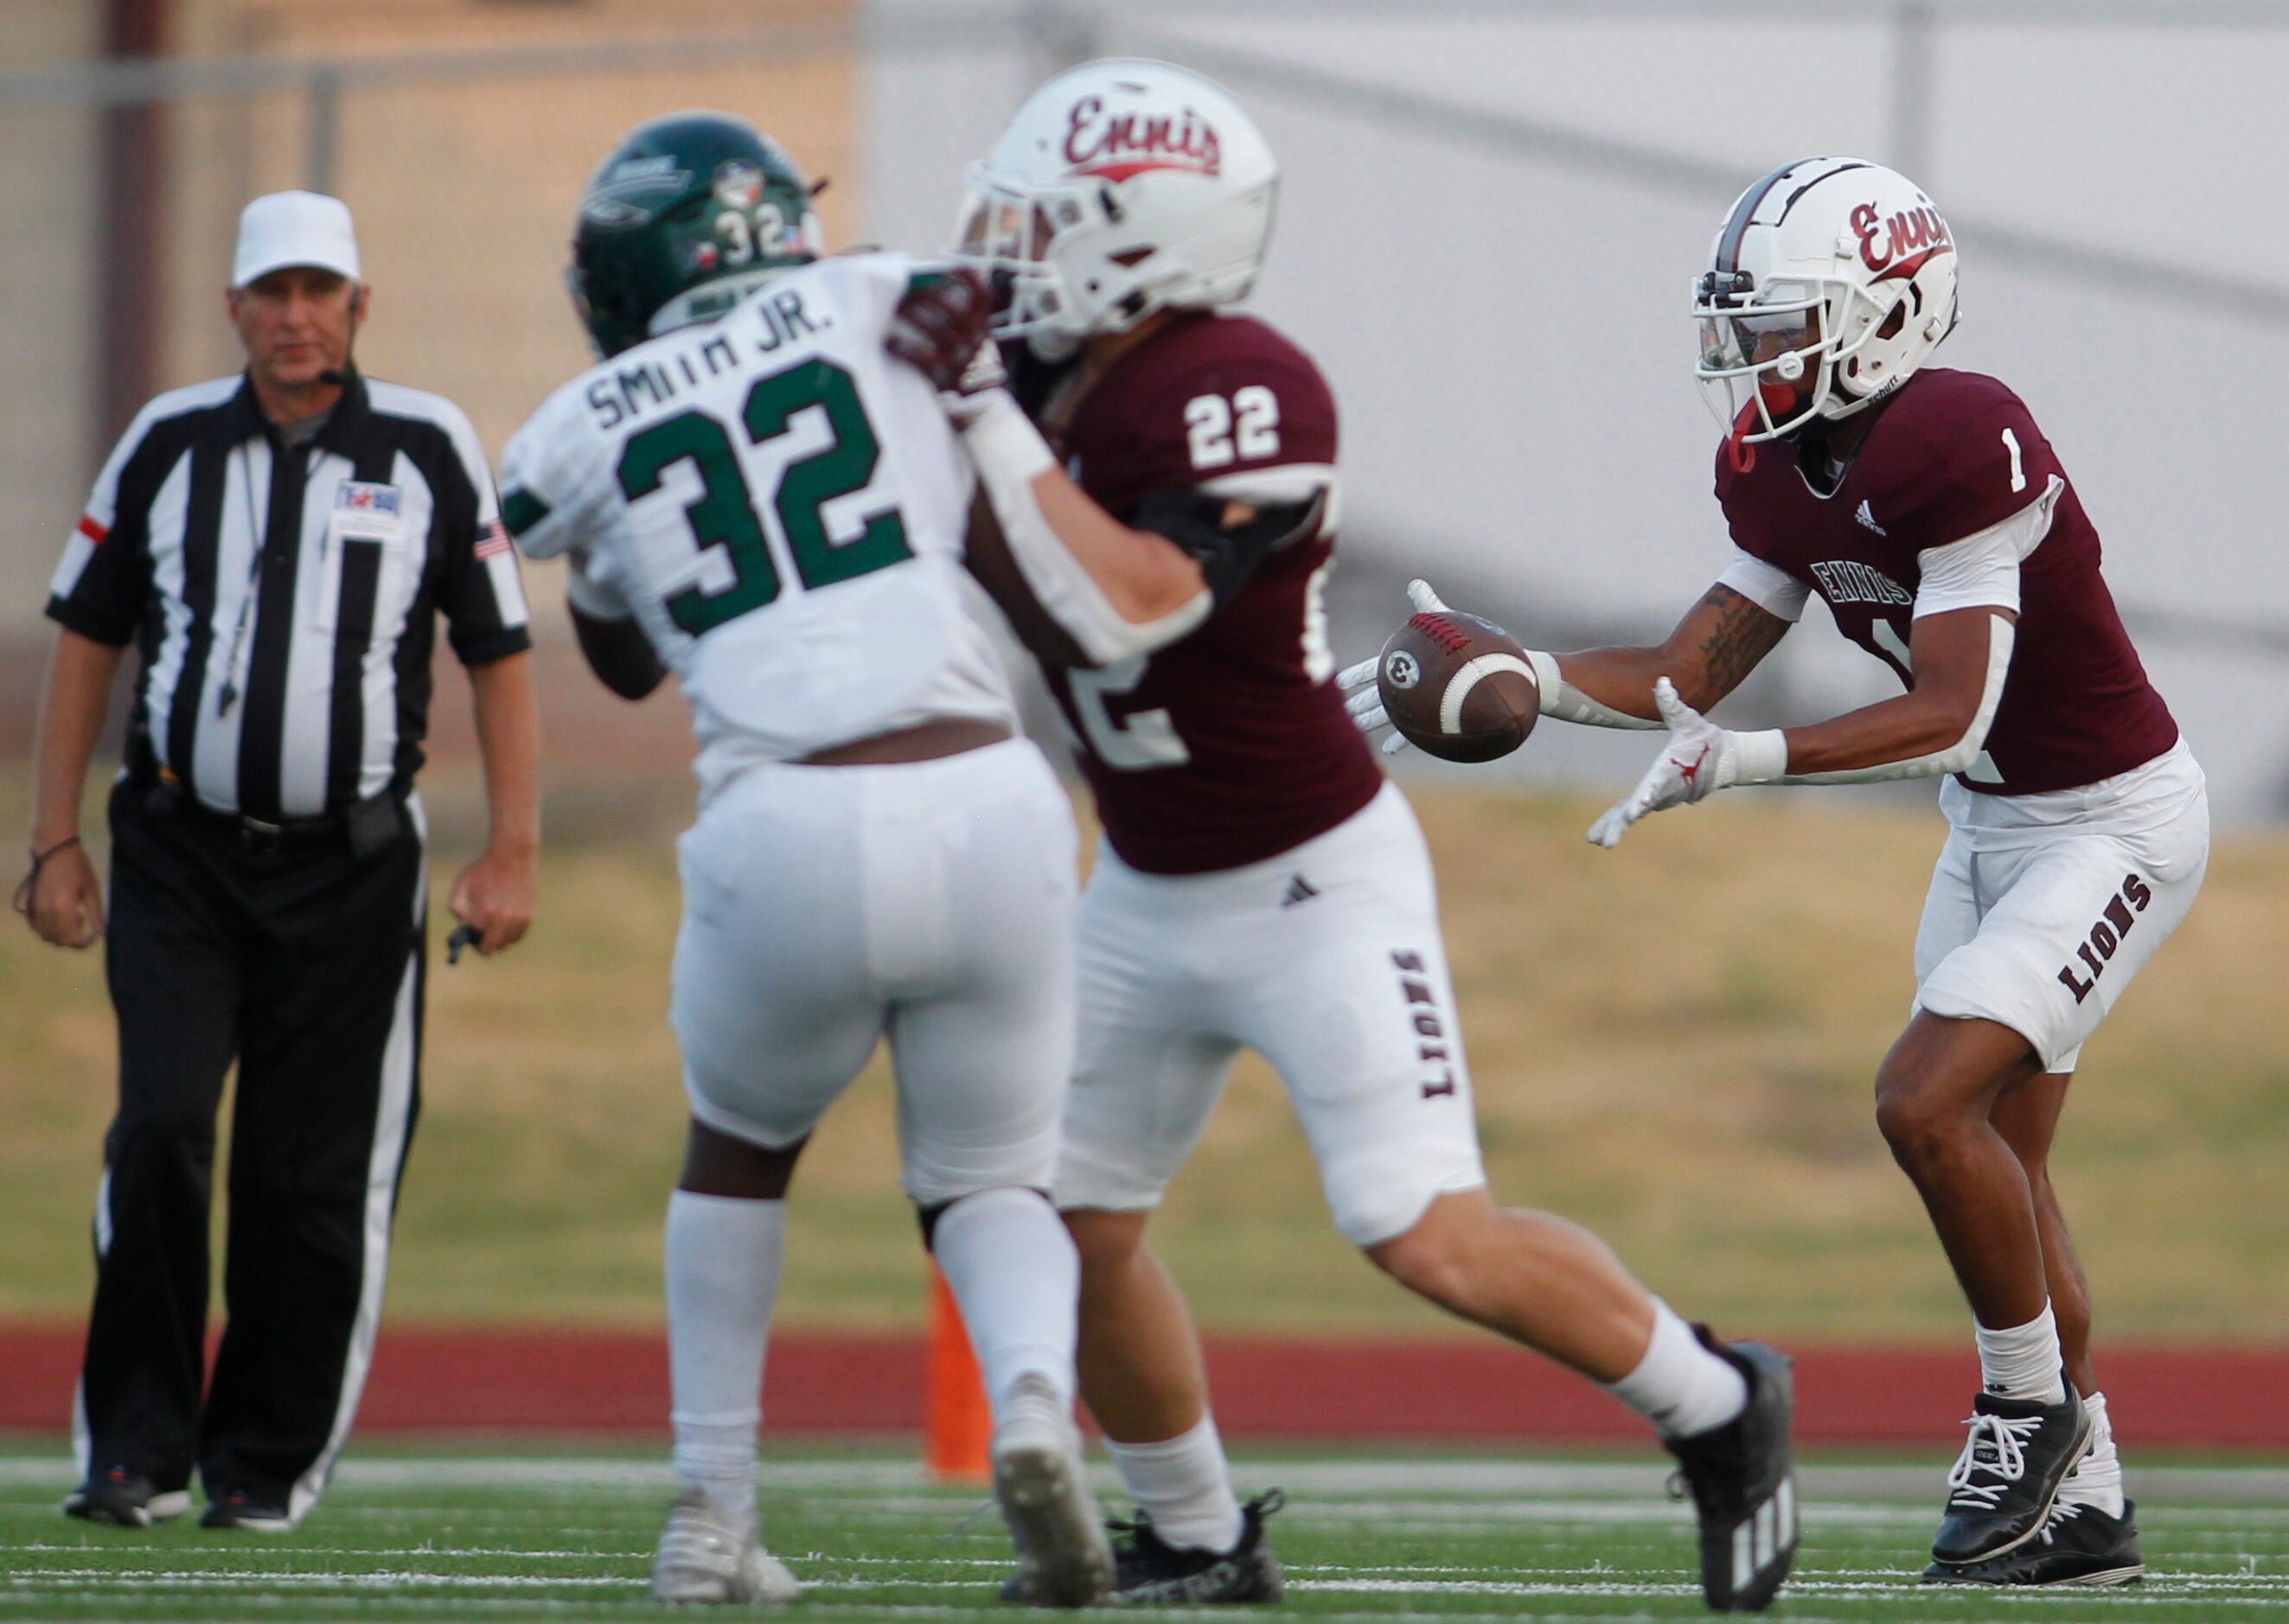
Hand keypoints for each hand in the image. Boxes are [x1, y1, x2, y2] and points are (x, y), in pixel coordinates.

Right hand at [19, 838, 102, 947]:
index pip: (71, 939)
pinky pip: (36, 927)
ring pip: (46, 936)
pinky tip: (58, 916)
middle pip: (58, 940)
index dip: (85, 942)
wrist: (55, 852)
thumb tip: (102, 933)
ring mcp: (35, 910)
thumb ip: (96, 914)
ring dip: (60, 934)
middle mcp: (46, 912)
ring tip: (71, 916)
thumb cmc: (78, 868)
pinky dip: (47, 929)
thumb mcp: (92, 891)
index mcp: (62, 908)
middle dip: (74, 938)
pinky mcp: (30, 906)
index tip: (94, 934)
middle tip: (83, 919)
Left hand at [447, 843, 534, 955]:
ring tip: (493, 929)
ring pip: (506, 943)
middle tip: (480, 941)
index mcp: (485, 912)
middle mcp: (503, 918)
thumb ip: (456, 908)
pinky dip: (511, 935)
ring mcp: (518, 918)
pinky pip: (518, 936)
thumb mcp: (462, 884)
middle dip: (483, 947)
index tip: (469, 935)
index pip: (474, 938)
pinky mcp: (528, 915)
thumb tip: (463, 924)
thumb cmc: (485, 869)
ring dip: (498, 940)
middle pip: (492, 947)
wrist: (512, 857)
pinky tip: (505, 925)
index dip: (470, 938)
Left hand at [886, 269, 1004, 424]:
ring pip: (934, 328)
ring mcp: (959, 358)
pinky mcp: (943, 376)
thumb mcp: (979, 345)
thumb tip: (939, 295)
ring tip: (893, 310)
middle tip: (906, 291)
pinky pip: (920, 356)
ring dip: (911, 315)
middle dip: (926, 294)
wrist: (983, 412)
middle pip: (950, 307)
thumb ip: (967, 324)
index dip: (969, 278)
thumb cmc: (973, 373)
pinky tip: (890, 342)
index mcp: (983, 329)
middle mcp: (973, 340)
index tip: (951, 267)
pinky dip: (903, 347)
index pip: (982, 296)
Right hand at [1335, 579, 1452, 755]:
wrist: (1490, 672)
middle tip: (1342, 712)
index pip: (1374, 668)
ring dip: (1371, 721)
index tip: (1339, 682)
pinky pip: (1412, 732)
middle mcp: (1411, 683)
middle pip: (1377, 695)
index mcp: (1407, 661)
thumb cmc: (1466, 644)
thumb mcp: (1441, 621)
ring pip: (1388, 714)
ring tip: (1356, 728)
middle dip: (1357, 703)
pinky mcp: (1432, 717)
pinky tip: (1389, 749)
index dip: (1356, 675)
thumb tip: (1416, 582)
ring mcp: (1420, 702)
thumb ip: (1427, 603)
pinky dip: (1400, 738)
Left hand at [1587, 678, 1770, 847]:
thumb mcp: (1690, 719)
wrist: (1725, 760)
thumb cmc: (1706, 738)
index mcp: (1670, 773)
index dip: (1644, 798)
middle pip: (1638, 808)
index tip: (1632, 812)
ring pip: (1632, 813)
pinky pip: (1632, 810)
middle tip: (1603, 842)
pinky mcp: (1654, 798)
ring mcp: (1659, 797)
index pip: (1655, 786)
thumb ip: (1673, 704)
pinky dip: (1616, 820)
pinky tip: (1599, 833)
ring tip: (1593, 840)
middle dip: (1621, 824)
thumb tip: (1662, 681)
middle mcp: (1664, 790)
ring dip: (1613, 826)